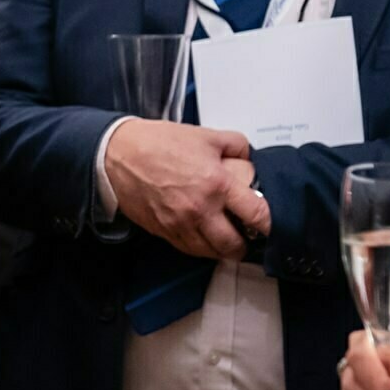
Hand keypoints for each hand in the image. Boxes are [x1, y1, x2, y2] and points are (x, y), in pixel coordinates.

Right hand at [105, 119, 267, 259]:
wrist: (118, 154)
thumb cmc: (159, 143)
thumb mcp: (206, 136)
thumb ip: (236, 146)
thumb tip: (250, 160)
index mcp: (217, 184)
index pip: (257, 216)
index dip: (270, 224)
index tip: (271, 224)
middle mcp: (201, 210)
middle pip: (234, 245)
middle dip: (245, 244)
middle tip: (246, 235)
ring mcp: (180, 224)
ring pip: (211, 253)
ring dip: (221, 249)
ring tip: (224, 237)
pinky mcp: (164, 231)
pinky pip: (189, 250)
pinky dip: (200, 247)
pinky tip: (202, 235)